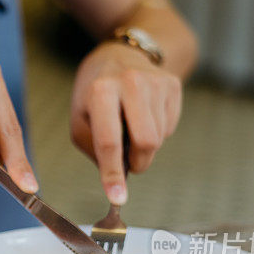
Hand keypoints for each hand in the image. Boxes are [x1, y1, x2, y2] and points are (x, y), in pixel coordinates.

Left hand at [70, 42, 181, 203]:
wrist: (122, 55)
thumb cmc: (94, 95)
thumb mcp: (80, 119)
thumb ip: (94, 149)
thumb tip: (118, 180)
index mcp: (101, 90)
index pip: (109, 141)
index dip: (113, 174)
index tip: (117, 198)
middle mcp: (131, 82)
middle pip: (146, 143)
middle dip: (137, 162)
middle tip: (128, 162)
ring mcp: (156, 82)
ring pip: (159, 139)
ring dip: (144, 147)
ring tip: (130, 126)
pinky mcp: (173, 85)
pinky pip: (169, 128)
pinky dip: (156, 132)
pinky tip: (143, 115)